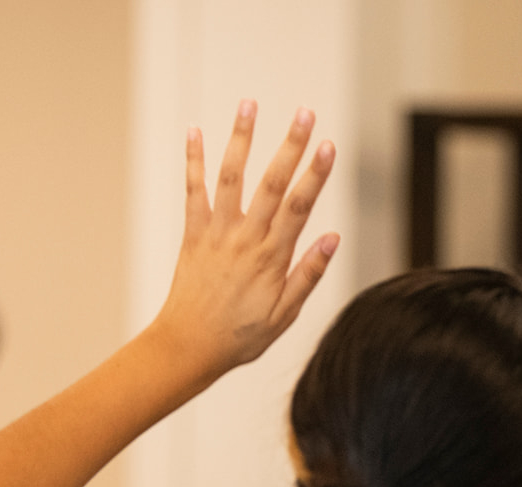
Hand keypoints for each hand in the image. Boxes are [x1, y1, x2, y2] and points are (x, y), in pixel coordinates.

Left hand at [151, 100, 338, 383]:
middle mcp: (244, 239)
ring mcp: (216, 233)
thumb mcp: (285, 314)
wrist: (189, 346)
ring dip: (241, 139)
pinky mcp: (193, 234)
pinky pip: (193, 191)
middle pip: (272, 184)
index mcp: (272, 259)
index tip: (328, 146)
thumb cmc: (241, 336)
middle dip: (290, 146)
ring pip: (231, 177)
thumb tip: (332, 238)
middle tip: (304, 113)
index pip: (299, 208)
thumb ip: (308, 274)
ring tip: (249, 105)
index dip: (315, 175)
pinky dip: (194, 160)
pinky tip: (196, 132)